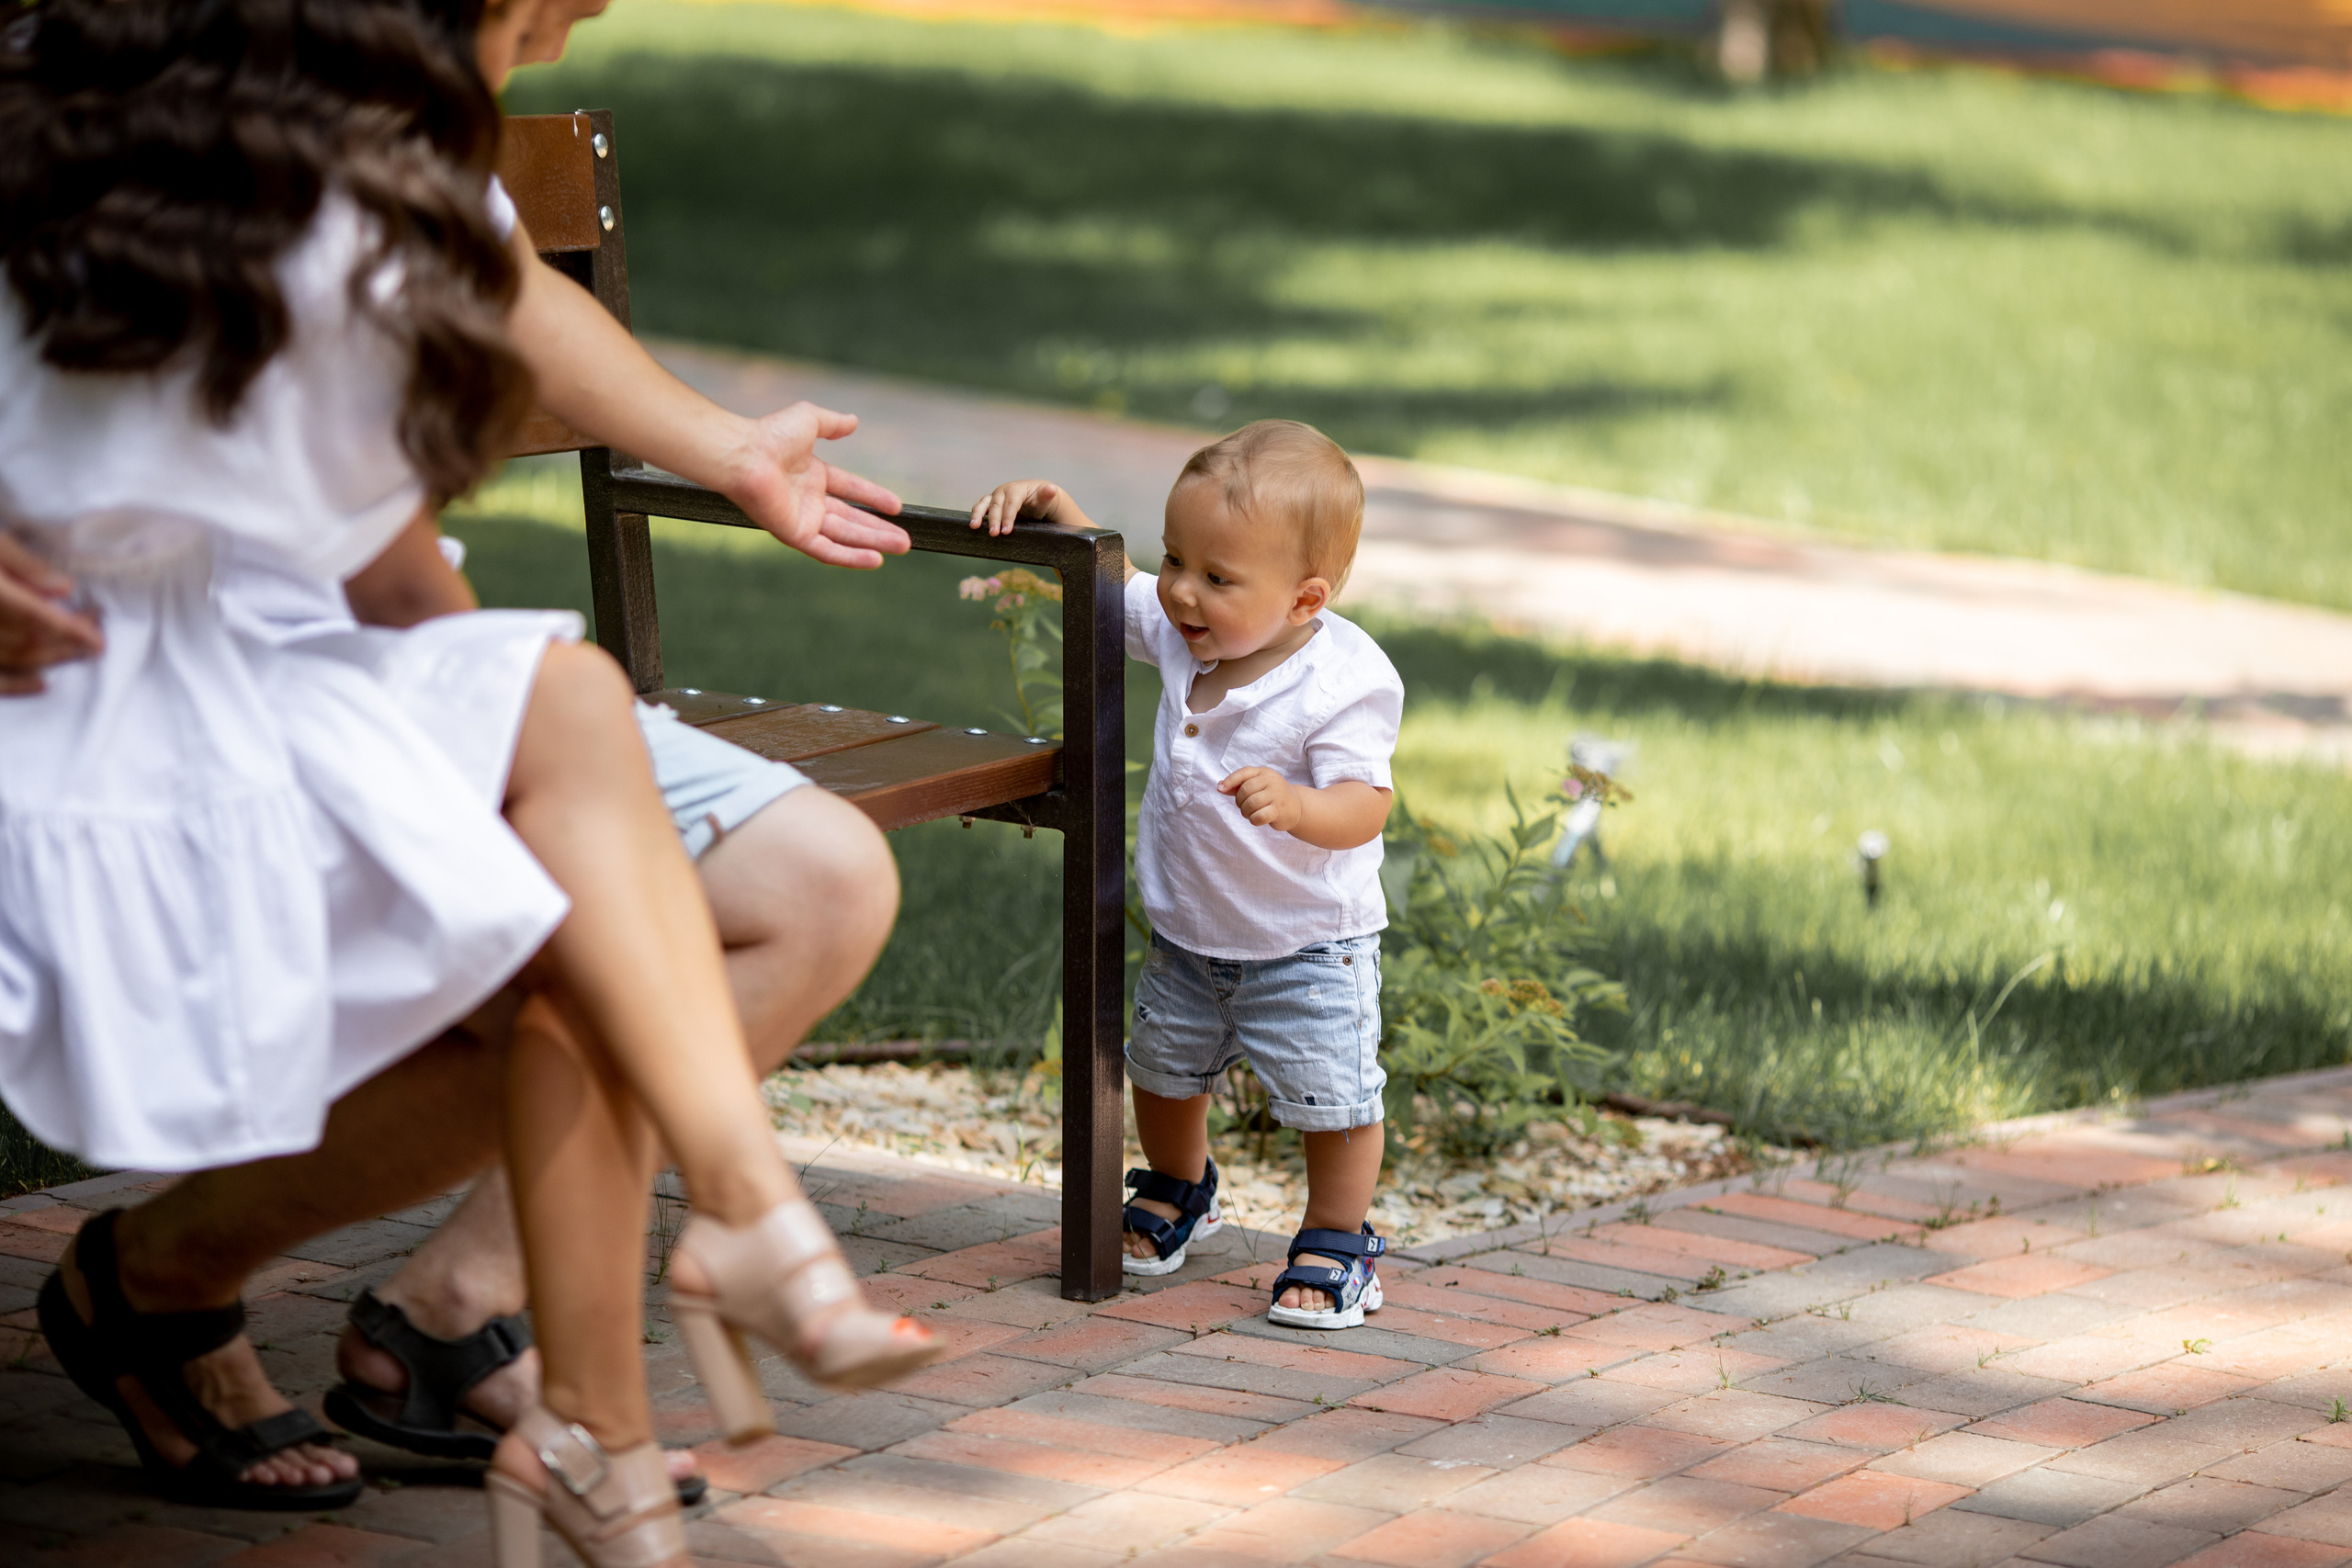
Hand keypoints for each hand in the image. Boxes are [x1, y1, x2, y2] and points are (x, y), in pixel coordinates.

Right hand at [0, 533, 102, 695]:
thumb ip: (22, 564)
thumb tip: (62, 589)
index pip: (34, 618)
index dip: (71, 630)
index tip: (99, 638)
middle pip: (27, 642)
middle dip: (66, 643)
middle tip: (95, 636)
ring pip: (12, 660)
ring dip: (49, 660)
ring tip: (78, 654)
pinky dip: (14, 684)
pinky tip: (41, 684)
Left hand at [722, 402, 909, 569]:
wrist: (744, 456)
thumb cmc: (770, 435)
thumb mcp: (810, 420)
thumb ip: (832, 423)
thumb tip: (854, 421)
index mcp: (811, 475)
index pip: (850, 489)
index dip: (873, 497)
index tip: (897, 506)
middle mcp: (808, 499)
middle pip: (852, 518)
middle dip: (879, 529)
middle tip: (905, 538)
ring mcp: (802, 518)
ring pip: (845, 536)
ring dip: (873, 543)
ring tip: (902, 547)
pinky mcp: (794, 534)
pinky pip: (826, 550)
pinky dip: (850, 557)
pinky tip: (874, 560)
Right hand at [968, 480, 1063, 537]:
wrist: (1036, 499)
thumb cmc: (1041, 499)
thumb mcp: (1046, 498)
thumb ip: (1047, 494)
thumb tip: (1051, 490)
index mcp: (1016, 489)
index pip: (1011, 503)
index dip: (1008, 516)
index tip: (1007, 531)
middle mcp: (1002, 492)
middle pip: (996, 505)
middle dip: (993, 519)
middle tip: (994, 534)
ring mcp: (995, 498)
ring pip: (983, 504)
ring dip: (978, 515)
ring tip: (974, 527)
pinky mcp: (991, 506)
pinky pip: (981, 510)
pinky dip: (976, 517)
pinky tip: (973, 527)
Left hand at [1220, 766, 1302, 831]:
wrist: (1297, 807)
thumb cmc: (1272, 796)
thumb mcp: (1257, 786)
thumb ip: (1238, 786)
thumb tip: (1220, 787)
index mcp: (1264, 772)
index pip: (1244, 773)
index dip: (1230, 781)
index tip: (1220, 789)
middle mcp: (1272, 781)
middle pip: (1245, 791)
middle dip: (1240, 802)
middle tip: (1245, 807)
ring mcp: (1277, 795)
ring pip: (1250, 804)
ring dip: (1245, 812)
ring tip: (1250, 813)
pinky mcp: (1279, 810)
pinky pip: (1259, 816)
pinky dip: (1254, 820)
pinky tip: (1257, 819)